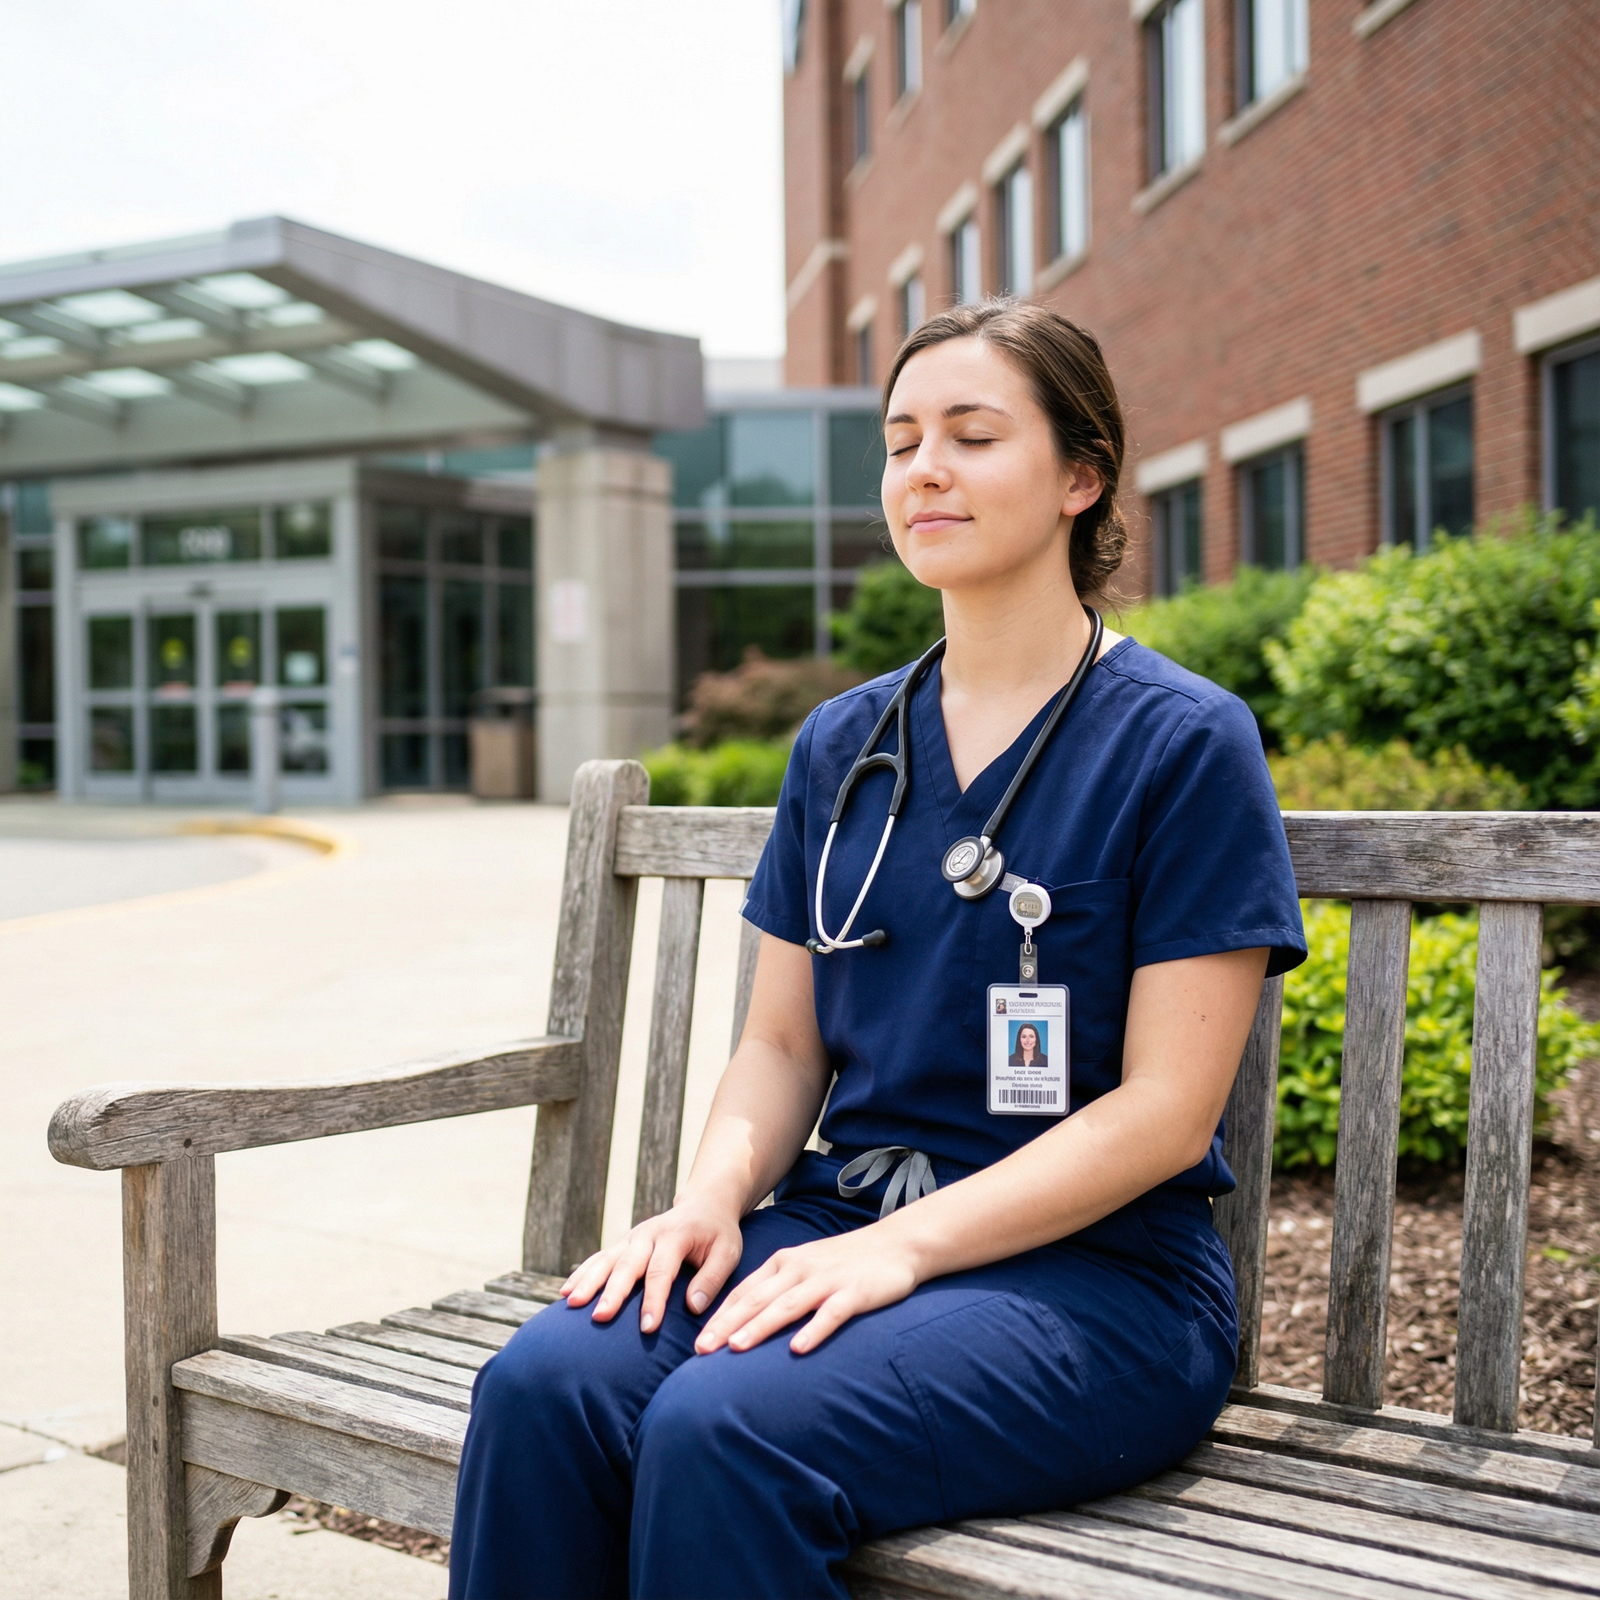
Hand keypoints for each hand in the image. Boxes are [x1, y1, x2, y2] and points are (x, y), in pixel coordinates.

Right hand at [561, 1191, 743, 1333]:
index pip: (662, 1270)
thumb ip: (712, 1278)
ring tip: (571, 1303)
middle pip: (628, 1264)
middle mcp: (649, 1234)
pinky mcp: (623, 1244)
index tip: (648, 1328)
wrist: (704, 1205)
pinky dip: (582, 1274)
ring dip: (588, 1281)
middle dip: (613, 1291)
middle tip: (600, 1316)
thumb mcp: (728, 1252)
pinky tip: (566, 1292)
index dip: (654, 1299)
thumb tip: (692, 1307)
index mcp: (676, 1235)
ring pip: (607, 1260)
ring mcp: (632, 1237)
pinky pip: (599, 1258)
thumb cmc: (718, 1235)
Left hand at [694, 1224, 918, 1356]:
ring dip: (759, 1326)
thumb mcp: (805, 1268)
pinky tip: (798, 1349)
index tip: (697, 1344)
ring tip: (735, 1348)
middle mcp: (800, 1269)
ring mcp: (827, 1280)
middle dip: (726, 1325)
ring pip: (787, 1306)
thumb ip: (778, 1290)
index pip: (744, 1293)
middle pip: (757, 1300)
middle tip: (701, 1351)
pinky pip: (831, 1313)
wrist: (897, 1243)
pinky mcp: (855, 1292)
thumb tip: (745, 1322)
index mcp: (784, 1264)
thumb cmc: (845, 1263)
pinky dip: (813, 1329)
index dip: (719, 1317)